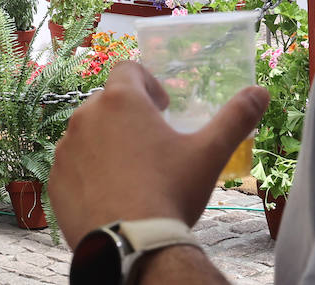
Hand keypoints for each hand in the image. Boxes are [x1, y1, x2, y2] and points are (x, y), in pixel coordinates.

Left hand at [48, 61, 267, 248]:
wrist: (131, 245)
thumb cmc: (170, 193)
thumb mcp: (209, 154)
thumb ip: (235, 118)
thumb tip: (261, 91)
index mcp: (120, 101)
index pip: (128, 69)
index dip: (147, 84)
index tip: (163, 108)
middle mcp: (85, 116)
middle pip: (106, 102)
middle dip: (128, 116)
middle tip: (152, 145)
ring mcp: (65, 148)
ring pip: (87, 133)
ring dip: (106, 143)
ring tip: (132, 173)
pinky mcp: (54, 178)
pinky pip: (71, 165)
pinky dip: (88, 172)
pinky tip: (112, 194)